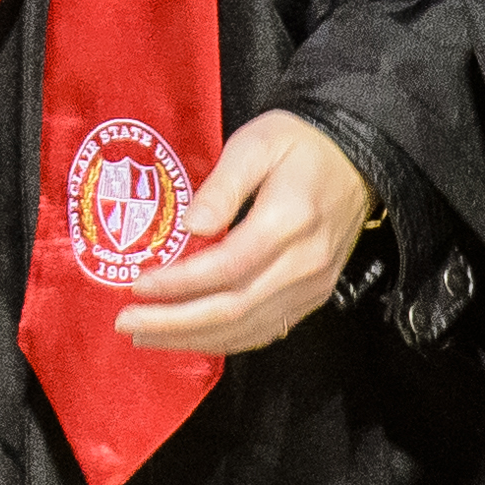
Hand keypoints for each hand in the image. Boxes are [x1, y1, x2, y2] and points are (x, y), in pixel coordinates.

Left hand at [120, 110, 373, 354]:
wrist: (357, 161)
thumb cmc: (298, 144)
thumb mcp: (255, 144)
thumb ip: (222, 186)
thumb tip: (190, 227)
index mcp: (288, 223)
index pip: (227, 267)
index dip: (179, 283)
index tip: (137, 285)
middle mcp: (304, 264)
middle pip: (235, 308)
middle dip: (176, 323)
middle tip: (127, 324)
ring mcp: (314, 286)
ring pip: (250, 328)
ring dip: (196, 338)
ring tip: (147, 336)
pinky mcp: (316, 295)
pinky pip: (269, 329)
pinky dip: (228, 339)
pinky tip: (193, 337)